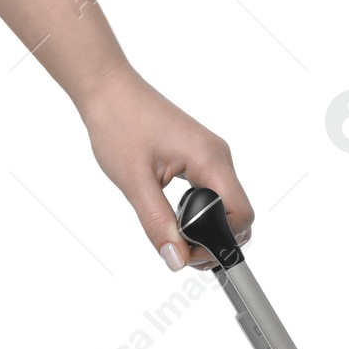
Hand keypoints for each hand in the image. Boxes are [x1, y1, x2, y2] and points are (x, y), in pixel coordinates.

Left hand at [77, 66, 253, 270]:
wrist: (107, 88)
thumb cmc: (118, 121)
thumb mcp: (135, 182)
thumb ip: (158, 224)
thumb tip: (176, 259)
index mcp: (209, 158)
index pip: (242, 215)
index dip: (221, 242)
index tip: (190, 252)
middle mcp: (218, 155)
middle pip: (239, 213)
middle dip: (216, 239)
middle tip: (182, 249)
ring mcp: (212, 154)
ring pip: (227, 205)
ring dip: (208, 226)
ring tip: (177, 233)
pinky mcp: (202, 155)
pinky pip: (215, 192)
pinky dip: (202, 211)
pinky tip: (178, 214)